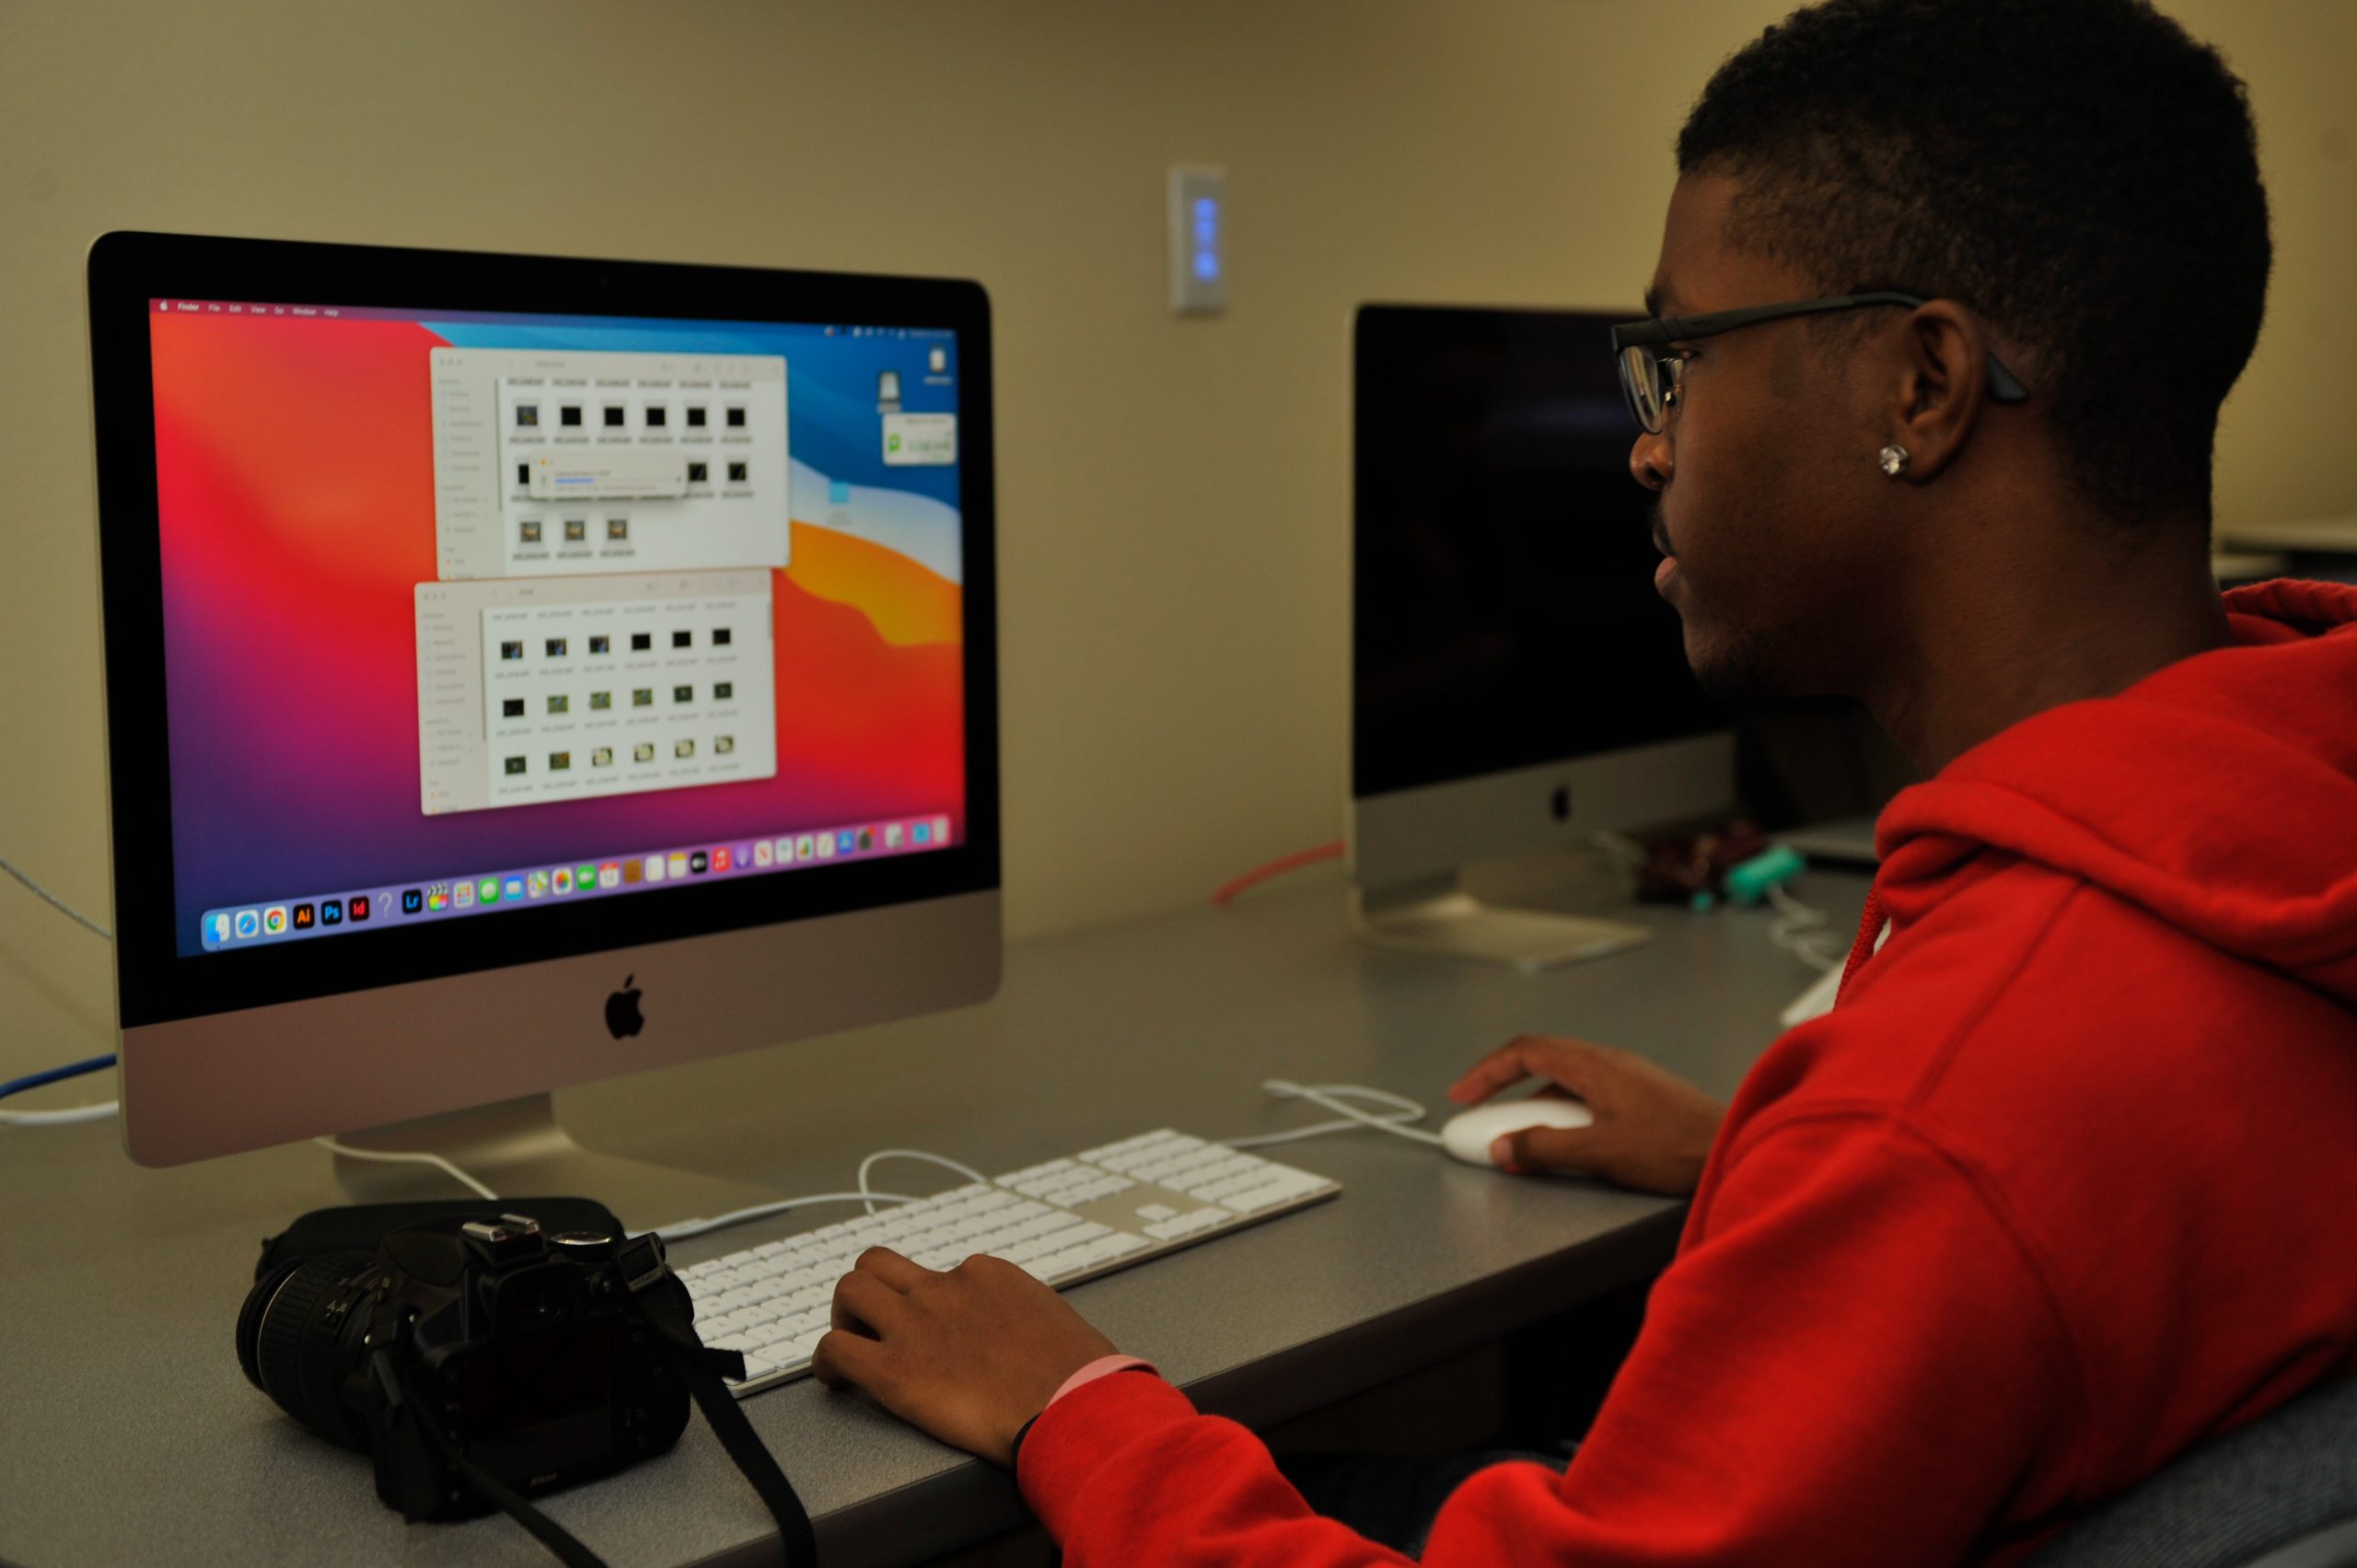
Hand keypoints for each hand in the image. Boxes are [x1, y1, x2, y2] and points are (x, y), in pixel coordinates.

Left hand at [811, 1247, 1117, 1465]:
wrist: (1071, 1405)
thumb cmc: (1079, 1375)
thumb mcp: (1056, 1321)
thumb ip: (1026, 1318)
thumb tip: (1026, 1337)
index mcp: (986, 1275)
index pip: (942, 1273)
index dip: (932, 1302)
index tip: (936, 1328)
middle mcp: (944, 1289)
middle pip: (879, 1264)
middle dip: (869, 1291)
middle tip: (872, 1322)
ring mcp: (914, 1325)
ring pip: (849, 1290)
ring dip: (843, 1316)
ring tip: (849, 1343)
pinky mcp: (893, 1370)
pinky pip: (835, 1350)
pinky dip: (826, 1363)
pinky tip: (833, 1380)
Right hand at [1447, 1034, 1725, 1195]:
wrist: (1734, 1146)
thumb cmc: (1676, 1147)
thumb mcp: (1601, 1152)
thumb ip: (1546, 1148)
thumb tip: (1502, 1147)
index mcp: (1593, 1065)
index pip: (1525, 1051)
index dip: (1487, 1071)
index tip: (1462, 1094)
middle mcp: (1607, 1061)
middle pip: (1540, 1058)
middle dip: (1502, 1084)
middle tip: (1478, 1111)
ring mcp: (1625, 1076)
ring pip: (1563, 1079)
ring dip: (1532, 1102)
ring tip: (1518, 1137)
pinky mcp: (1638, 1095)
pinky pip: (1584, 1093)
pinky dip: (1559, 1111)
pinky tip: (1562, 1142)